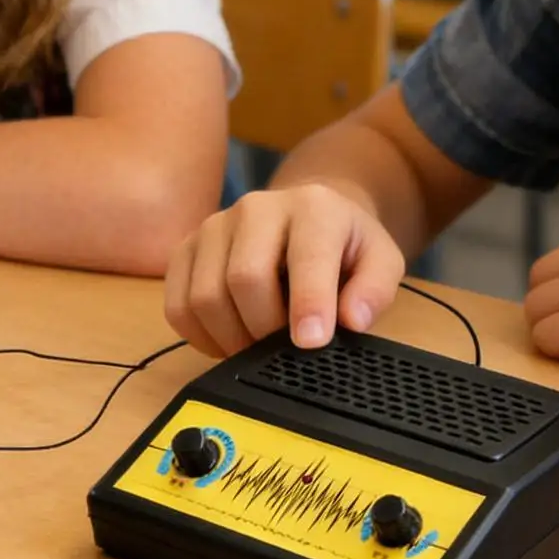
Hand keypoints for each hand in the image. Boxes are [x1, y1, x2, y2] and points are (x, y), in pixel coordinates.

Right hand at [164, 184, 405, 357]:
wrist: (306, 217)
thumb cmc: (344, 247)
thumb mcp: (380, 261)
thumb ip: (375, 289)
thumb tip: (351, 320)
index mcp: (312, 207)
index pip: (304, 257)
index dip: (307, 302)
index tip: (310, 343)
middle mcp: (257, 207)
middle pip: (244, 278)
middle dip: (265, 329)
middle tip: (283, 351)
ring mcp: (214, 225)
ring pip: (205, 295)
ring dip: (231, 338)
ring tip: (257, 348)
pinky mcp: (186, 248)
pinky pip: (178, 305)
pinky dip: (201, 336)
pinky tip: (229, 338)